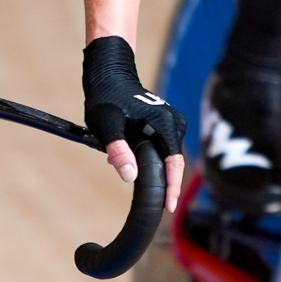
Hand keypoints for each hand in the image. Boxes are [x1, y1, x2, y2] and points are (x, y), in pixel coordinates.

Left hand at [81, 35, 186, 211]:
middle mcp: (175, 122)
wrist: (109, 74)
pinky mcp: (167, 125)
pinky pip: (162, 148)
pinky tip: (128, 155)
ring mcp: (173, 123)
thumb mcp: (106, 124)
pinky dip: (149, 157)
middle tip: (141, 194)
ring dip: (150, 166)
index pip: (175, 163)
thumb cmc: (106, 97)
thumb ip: (118, 149)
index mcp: (165, 123)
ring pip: (166, 156)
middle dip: (157, 179)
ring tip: (122, 162)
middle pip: (172, 162)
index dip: (173, 187)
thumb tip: (130, 176)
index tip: (169, 207)